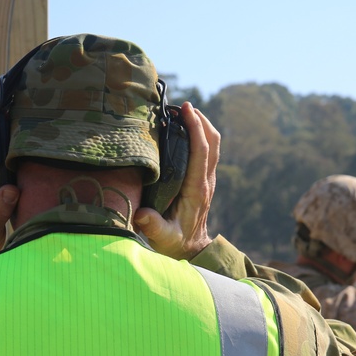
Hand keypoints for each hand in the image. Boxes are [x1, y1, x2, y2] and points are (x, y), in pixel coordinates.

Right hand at [133, 102, 217, 259]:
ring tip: (182, 112)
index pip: (202, 152)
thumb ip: (153, 227)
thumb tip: (141, 215)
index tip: (186, 109)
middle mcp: (206, 180)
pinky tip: (182, 130)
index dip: (196, 128)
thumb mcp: (163, 238)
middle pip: (213, 141)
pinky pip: (207, 151)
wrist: (191, 249)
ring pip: (213, 144)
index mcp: (197, 189)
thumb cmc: (175, 243)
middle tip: (182, 105)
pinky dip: (199, 135)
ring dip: (202, 125)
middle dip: (201, 120)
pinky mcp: (204, 179)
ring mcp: (207, 179)